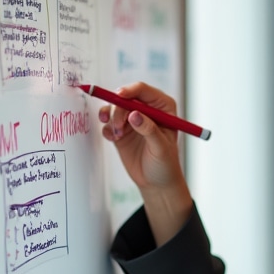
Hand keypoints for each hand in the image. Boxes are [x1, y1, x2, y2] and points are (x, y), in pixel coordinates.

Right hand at [96, 82, 192, 243]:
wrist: (156, 182)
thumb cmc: (165, 164)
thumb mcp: (160, 148)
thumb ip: (149, 130)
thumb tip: (134, 115)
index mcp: (163, 107)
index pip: (143, 91)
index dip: (129, 91)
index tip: (119, 97)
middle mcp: (146, 109)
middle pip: (125, 97)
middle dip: (117, 109)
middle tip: (118, 127)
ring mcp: (132, 118)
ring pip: (114, 108)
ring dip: (111, 119)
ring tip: (117, 136)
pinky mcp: (121, 129)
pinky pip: (108, 121)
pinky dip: (107, 128)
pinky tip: (114, 139)